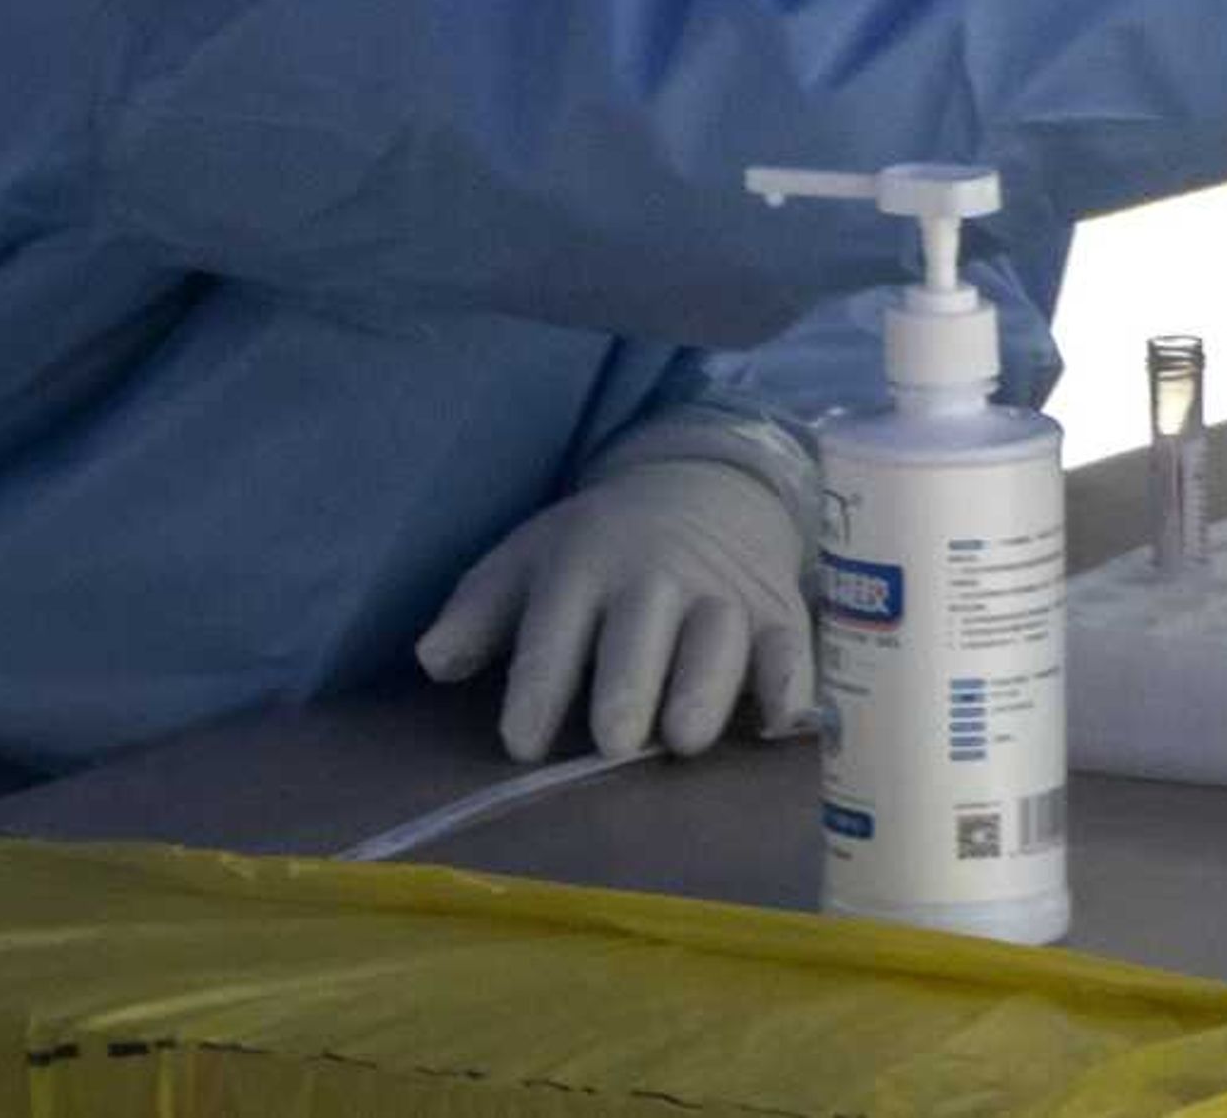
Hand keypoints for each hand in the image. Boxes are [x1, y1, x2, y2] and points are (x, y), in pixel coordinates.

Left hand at [414, 458, 812, 762]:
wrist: (708, 486)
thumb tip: (433, 661)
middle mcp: (656, 577)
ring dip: (705, 685)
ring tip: (686, 738)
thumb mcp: (532, 558)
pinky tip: (785, 721)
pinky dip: (793, 680)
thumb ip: (481, 612)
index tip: (521, 742)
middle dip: (630, 684)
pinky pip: (792, 643)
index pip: (555, 628)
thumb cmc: (602, 545)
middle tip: (616, 740)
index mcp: (584, 564)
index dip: (538, 685)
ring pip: (719, 638)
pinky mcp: (780, 608)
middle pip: (642, 631)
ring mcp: (723, 593)